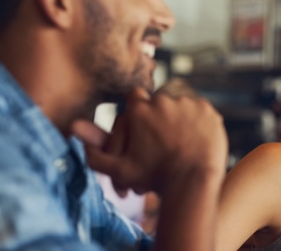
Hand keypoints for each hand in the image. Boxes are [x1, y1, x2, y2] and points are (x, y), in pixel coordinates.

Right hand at [74, 88, 227, 195]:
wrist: (192, 182)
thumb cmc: (154, 177)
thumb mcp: (120, 170)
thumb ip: (95, 153)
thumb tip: (72, 129)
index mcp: (139, 109)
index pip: (135, 97)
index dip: (139, 110)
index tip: (144, 124)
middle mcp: (162, 100)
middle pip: (159, 102)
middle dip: (160, 116)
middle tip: (164, 137)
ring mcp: (187, 103)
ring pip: (180, 105)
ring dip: (179, 118)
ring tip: (180, 140)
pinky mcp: (207, 110)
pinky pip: (200, 111)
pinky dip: (198, 122)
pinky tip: (195, 139)